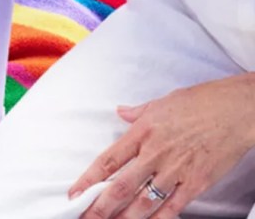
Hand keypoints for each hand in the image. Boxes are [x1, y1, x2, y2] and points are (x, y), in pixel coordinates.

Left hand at [70, 75, 254, 218]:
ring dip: (125, 217)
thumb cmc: (200, 102)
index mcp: (141, 133)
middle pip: (120, 187)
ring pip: (144, 202)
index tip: (74, 193)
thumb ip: (137, 113)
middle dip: (100, 207)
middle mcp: (154, 154)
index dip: (88, 180)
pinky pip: (173, 207)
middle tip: (86, 218)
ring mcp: (175, 170)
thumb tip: (121, 112)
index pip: (108, 161)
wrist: (235, 111)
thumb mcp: (161, 102)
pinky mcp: (196, 183)